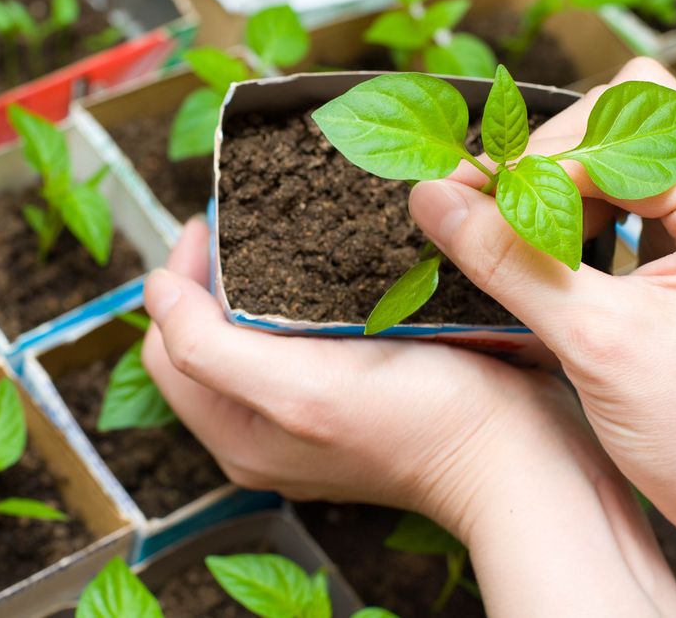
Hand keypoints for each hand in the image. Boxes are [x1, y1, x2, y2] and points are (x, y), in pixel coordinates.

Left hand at [142, 219, 675, 615]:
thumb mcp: (300, 390)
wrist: (521, 458)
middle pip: (205, 335)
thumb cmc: (423, 424)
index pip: (167, 341)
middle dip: (217, 271)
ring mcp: (309, 414)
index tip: (215, 224)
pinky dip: (304, 295)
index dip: (181, 276)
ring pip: (254, 331)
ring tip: (286, 232)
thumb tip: (154, 290)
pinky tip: (335, 266)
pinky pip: (303, 336)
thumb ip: (206, 348)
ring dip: (260, 277)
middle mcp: (263, 429)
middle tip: (249, 218)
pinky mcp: (352, 397)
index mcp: (235, 431)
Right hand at [408, 57, 675, 615]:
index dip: (527, 164)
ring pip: (620, 140)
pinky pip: (629, 179)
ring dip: (558, 179)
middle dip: (544, 160)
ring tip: (521, 237)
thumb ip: (509, 262)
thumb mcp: (593, 344)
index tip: (458, 197)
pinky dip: (578, 201)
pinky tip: (553, 247)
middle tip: (485, 213)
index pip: (610, 138)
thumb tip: (431, 200)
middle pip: (619, 114)